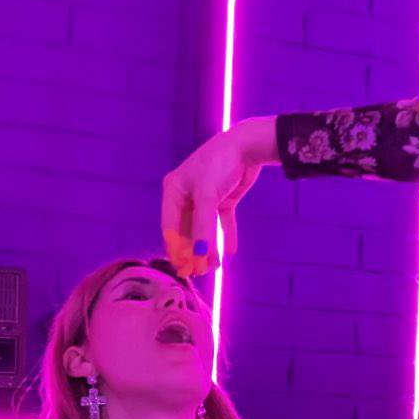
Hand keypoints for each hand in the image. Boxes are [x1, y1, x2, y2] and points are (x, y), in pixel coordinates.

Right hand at [161, 116, 277, 272]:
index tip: (182, 268)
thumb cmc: (220, 165)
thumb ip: (203, 228)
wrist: (248, 146)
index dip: (176, 248)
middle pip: (187, 229)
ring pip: (204, 228)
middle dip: (193, 250)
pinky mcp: (222, 199)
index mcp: (173, 190)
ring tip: (214, 266)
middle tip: (199, 272)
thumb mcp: (208, 197)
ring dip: (209, 246)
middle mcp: (186, 194)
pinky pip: (221, 222)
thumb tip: (200, 256)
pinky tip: (230, 251)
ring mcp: (205, 197)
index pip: (170, 226)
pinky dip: (225, 236)